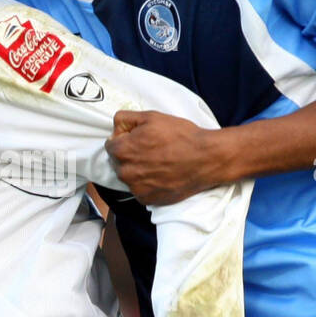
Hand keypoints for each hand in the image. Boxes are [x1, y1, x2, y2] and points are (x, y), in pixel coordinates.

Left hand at [106, 110, 228, 204]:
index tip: (139, 139)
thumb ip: (125, 119)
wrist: (205, 158)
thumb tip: (115, 129)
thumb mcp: (151, 117)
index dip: (124, 139)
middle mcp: (125, 172)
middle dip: (129, 156)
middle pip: (118, 162)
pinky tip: (162, 175)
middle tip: (151, 151)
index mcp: (122, 150)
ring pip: (129, 177)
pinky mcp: (147, 199)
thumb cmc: (180, 136)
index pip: (110, 145)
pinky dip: (147, 184)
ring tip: (158, 163)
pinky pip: (140, 190)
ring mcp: (136, 188)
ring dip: (138, 171)